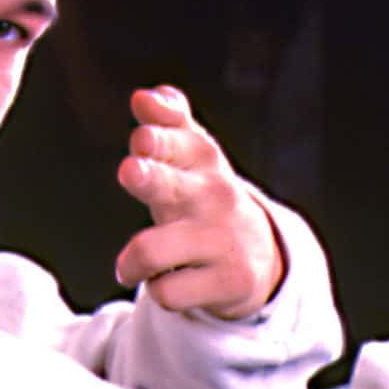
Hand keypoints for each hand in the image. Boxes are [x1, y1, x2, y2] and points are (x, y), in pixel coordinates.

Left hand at [113, 86, 284, 317]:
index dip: (158, 133)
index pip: (179, 140)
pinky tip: (174, 285)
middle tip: (130, 170)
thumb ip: (169, 125)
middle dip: (149, 176)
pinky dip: (160, 291)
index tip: (140, 126)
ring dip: (131, 264)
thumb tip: (144, 96)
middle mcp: (215, 196)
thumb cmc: (205, 203)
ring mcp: (224, 239)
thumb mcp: (194, 162)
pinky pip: (167, 292)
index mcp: (203, 162)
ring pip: (152, 251)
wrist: (258, 259)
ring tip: (132, 268)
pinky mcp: (230, 282)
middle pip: (171, 185)